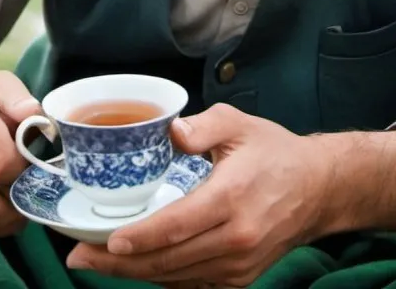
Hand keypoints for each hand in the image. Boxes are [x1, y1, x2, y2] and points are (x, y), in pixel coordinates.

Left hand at [67, 103, 330, 285]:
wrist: (318, 189)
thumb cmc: (275, 152)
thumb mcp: (240, 123)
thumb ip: (204, 124)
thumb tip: (172, 132)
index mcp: (232, 198)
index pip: (176, 226)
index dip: (138, 238)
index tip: (103, 241)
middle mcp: (235, 239)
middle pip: (168, 260)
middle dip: (118, 264)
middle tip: (77, 259)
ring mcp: (238, 265)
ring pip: (176, 277)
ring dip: (134, 274)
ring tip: (96, 264)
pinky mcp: (240, 278)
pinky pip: (191, 283)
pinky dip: (162, 277)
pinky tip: (136, 267)